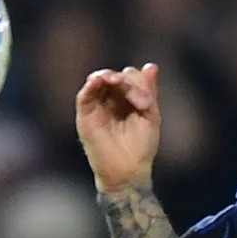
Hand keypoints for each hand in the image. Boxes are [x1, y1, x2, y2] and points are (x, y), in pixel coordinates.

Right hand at [76, 64, 160, 190]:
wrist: (128, 171)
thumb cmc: (141, 147)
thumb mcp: (151, 116)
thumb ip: (149, 91)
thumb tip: (151, 65)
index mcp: (128, 98)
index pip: (131, 77)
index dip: (139, 84)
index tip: (146, 103)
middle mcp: (112, 99)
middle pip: (116, 77)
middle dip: (127, 82)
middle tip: (139, 101)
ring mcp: (98, 106)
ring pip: (98, 80)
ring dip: (107, 76)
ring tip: (115, 80)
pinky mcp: (86, 115)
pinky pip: (85, 95)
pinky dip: (91, 85)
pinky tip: (100, 81)